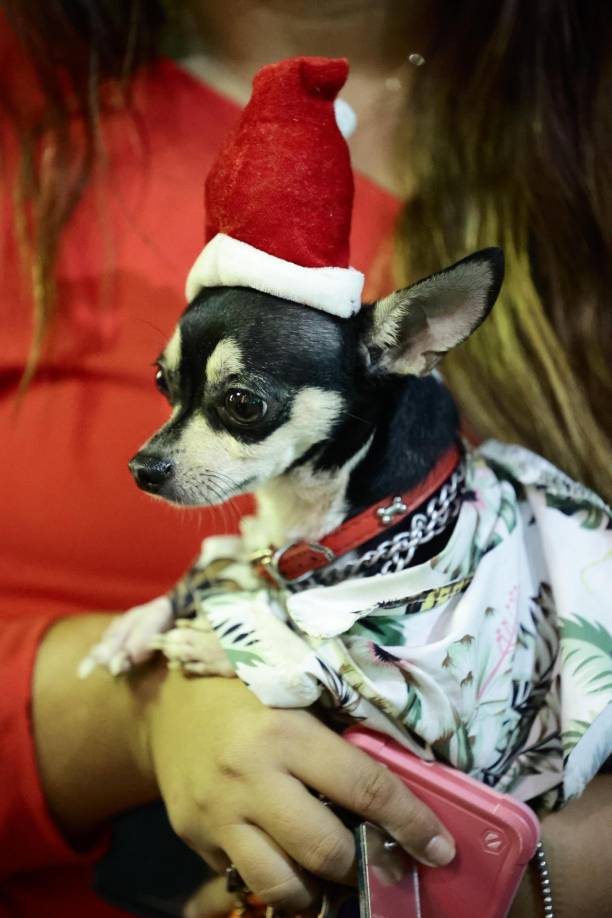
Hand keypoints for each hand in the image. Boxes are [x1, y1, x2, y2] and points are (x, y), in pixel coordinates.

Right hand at [141, 672, 455, 913]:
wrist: (166, 701)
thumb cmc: (247, 689)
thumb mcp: (296, 694)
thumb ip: (340, 735)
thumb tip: (406, 782)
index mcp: (286, 732)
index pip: (365, 788)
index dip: (411, 824)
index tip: (441, 850)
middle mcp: (250, 777)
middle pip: (327, 851)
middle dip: (365, 867)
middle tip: (383, 863)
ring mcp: (218, 814)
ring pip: (283, 886)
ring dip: (321, 891)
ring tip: (335, 874)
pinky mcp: (194, 838)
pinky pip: (245, 880)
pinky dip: (278, 881)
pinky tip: (290, 862)